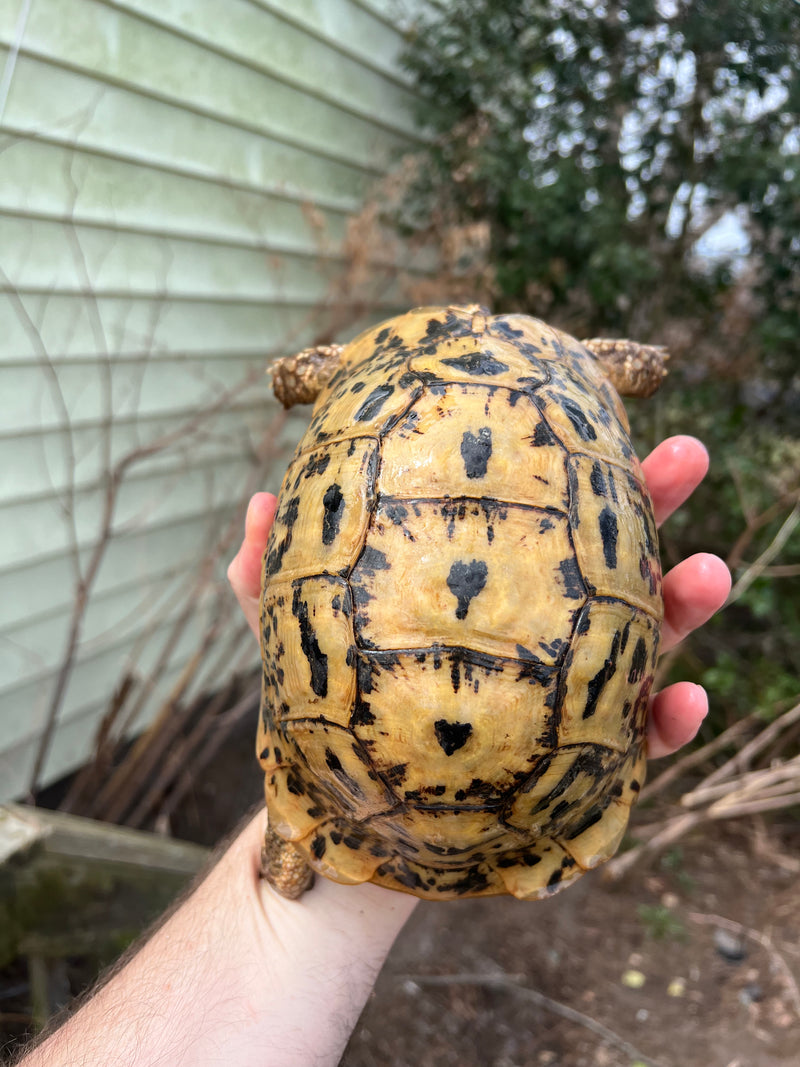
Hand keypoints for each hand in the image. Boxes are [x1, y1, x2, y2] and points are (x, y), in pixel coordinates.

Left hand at [228, 435, 730, 760]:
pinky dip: (668, 721)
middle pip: (602, 560)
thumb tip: (260, 507)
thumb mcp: (296, 643)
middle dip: (652, 505)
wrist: (348, 822)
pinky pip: (636, 743)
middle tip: (686, 456)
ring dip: (684, 606)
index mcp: (480, 587)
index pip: (529, 514)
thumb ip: (272, 582)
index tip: (599, 409)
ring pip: (640, 641)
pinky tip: (687, 702)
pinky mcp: (577, 765)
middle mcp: (531, 629)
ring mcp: (561, 694)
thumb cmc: (333, 714)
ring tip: (706, 575)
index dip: (564, 464)